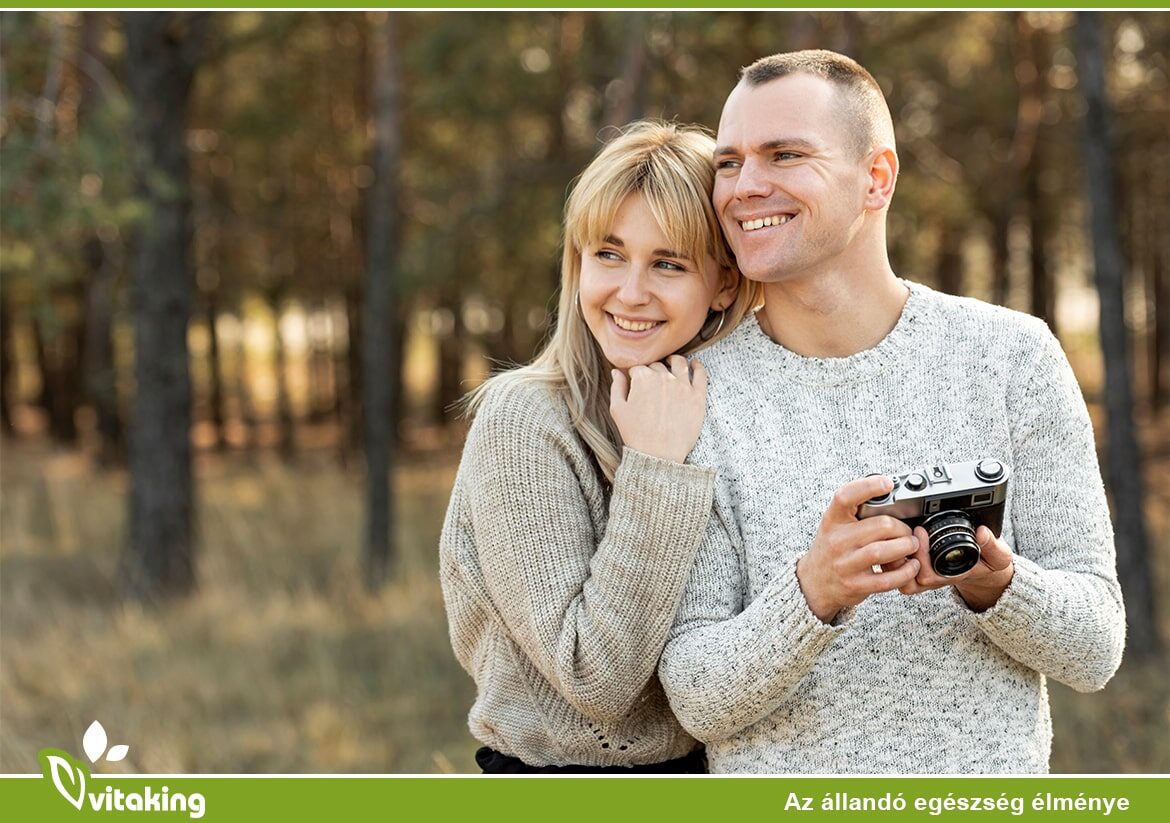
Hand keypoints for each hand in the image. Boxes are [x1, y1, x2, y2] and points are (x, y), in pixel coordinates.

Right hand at [610, 356, 707, 463]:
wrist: (658, 455)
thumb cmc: (636, 434)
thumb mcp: (617, 410)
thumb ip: (617, 386)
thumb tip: (616, 371)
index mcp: (643, 378)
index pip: (638, 368)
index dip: (635, 375)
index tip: (636, 381)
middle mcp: (664, 377)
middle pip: (658, 366)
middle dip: (653, 371)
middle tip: (652, 381)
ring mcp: (683, 385)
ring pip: (679, 363)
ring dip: (674, 361)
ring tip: (672, 363)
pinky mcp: (698, 396)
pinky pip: (701, 374)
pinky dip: (697, 366)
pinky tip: (694, 365)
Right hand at [795, 475, 921, 623]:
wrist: (813, 583)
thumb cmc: (830, 549)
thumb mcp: (834, 525)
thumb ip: (854, 511)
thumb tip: (888, 494)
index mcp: (832, 520)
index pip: (845, 496)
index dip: (868, 487)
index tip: (887, 484)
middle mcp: (837, 541)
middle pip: (880, 526)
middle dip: (903, 527)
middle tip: (907, 531)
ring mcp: (846, 564)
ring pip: (883, 551)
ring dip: (906, 547)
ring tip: (911, 546)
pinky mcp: (856, 585)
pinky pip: (887, 579)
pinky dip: (906, 572)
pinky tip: (910, 566)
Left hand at [899, 525, 1014, 611]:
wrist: (980, 568)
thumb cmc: (986, 562)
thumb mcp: (998, 556)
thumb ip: (993, 546)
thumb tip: (982, 533)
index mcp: (949, 576)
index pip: (926, 575)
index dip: (920, 554)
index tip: (921, 530)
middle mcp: (932, 579)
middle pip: (906, 577)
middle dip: (902, 552)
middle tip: (904, 530)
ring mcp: (920, 576)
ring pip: (896, 575)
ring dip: (894, 555)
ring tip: (898, 534)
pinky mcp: (912, 570)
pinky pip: (893, 570)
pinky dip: (891, 555)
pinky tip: (896, 539)